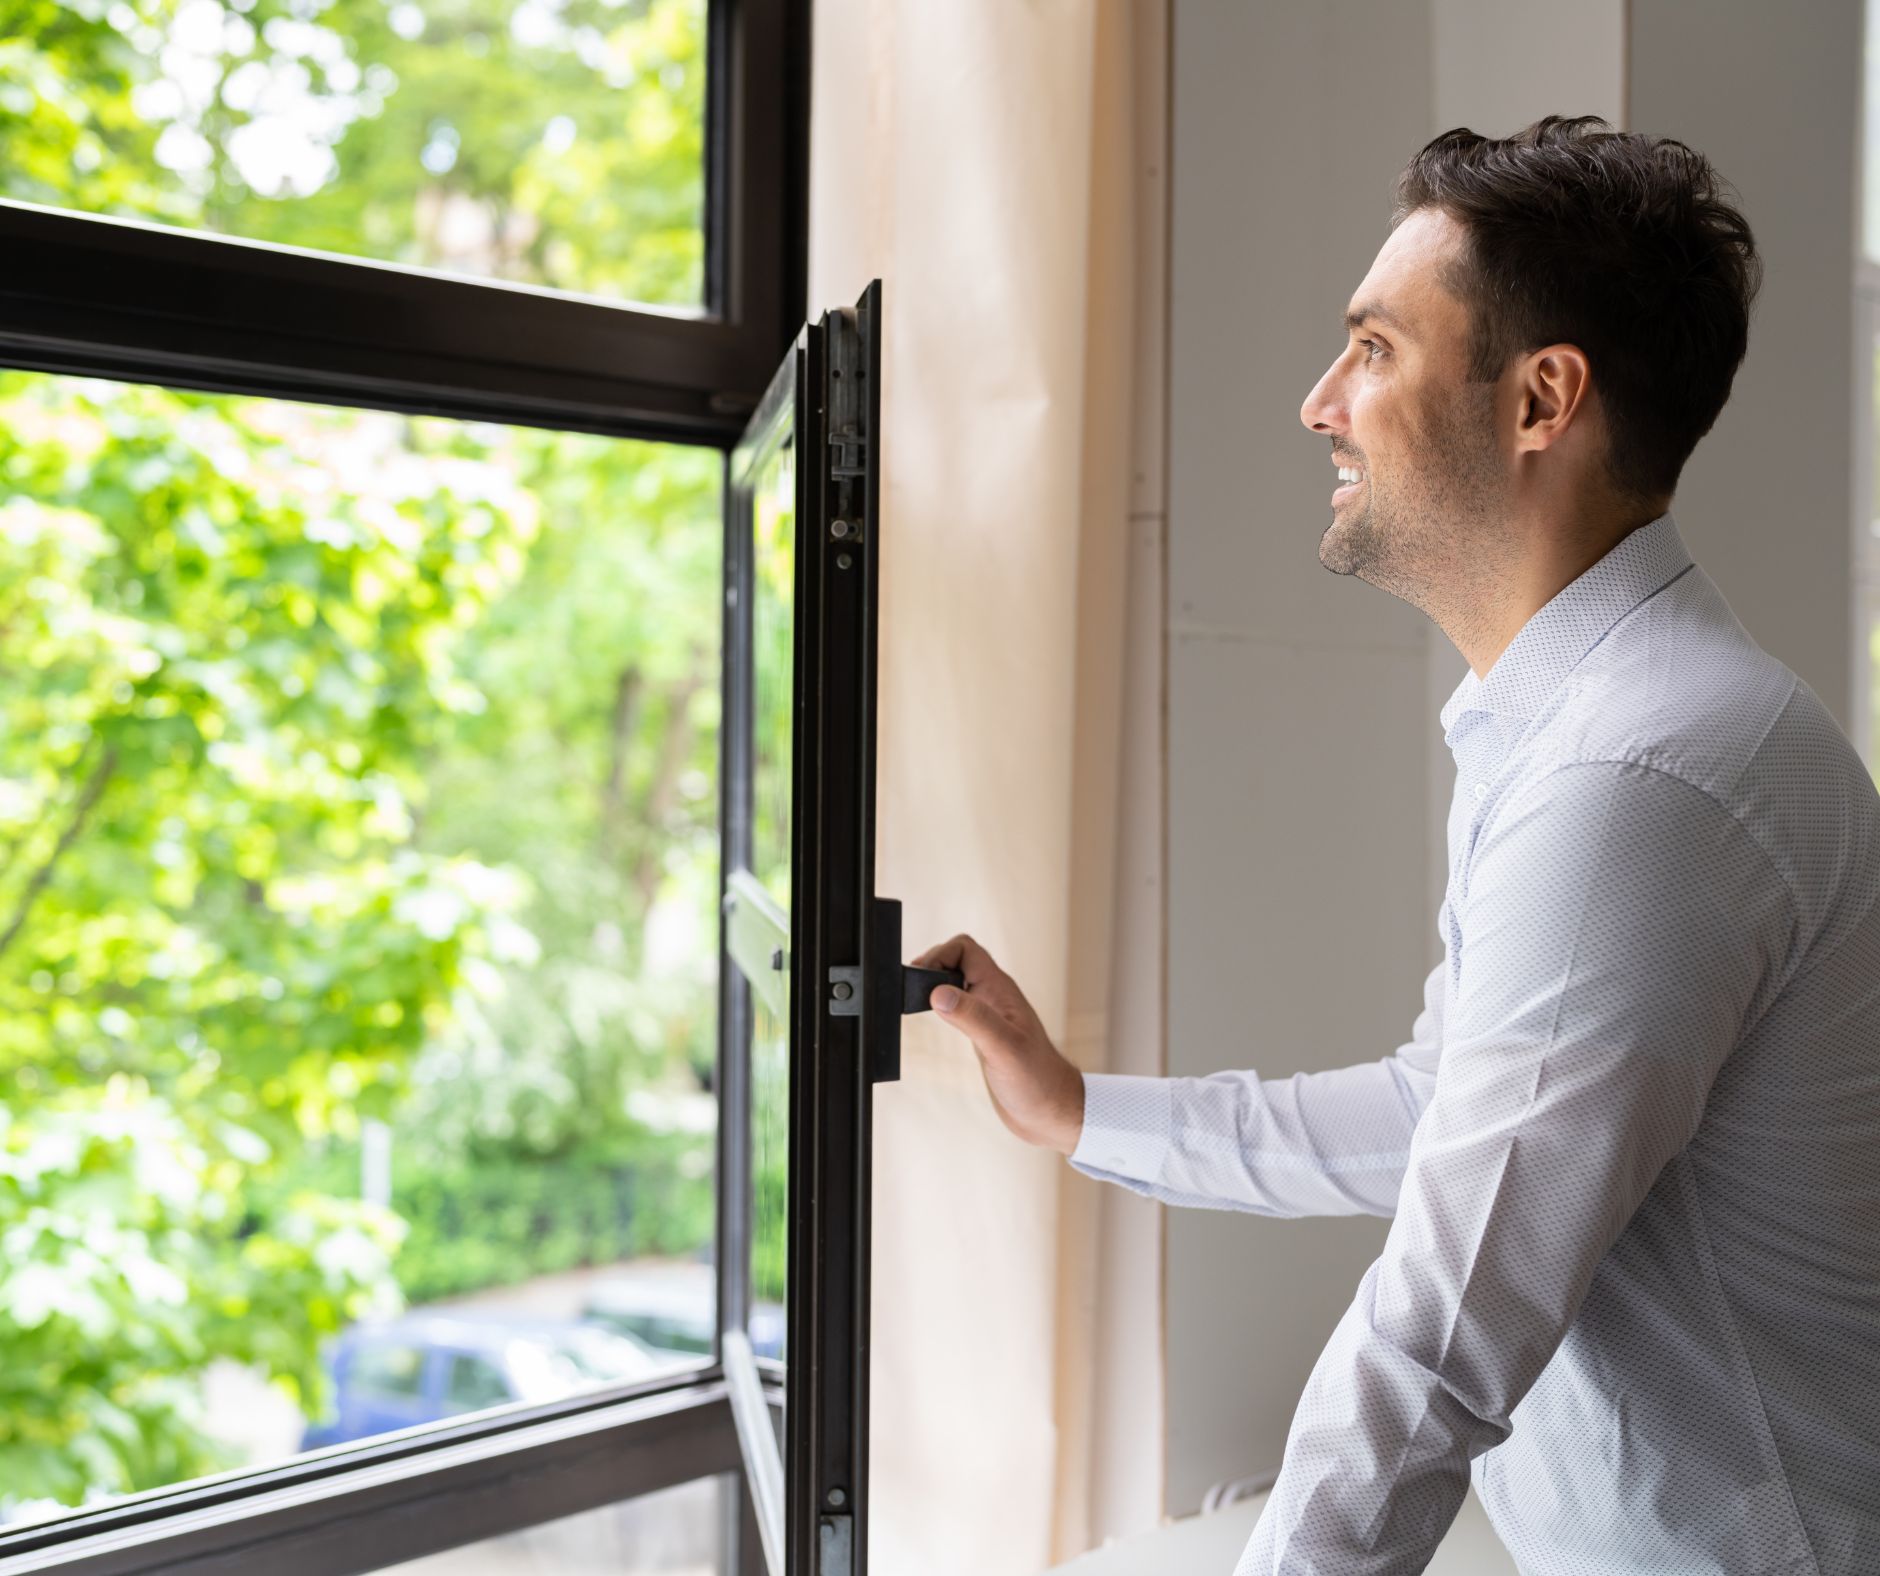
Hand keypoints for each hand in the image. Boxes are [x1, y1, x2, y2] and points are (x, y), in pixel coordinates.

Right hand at [912, 933, 1085, 1155]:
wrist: (1052, 1112)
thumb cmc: (1037, 1081)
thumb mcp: (1002, 1048)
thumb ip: (973, 1018)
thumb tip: (937, 993)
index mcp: (1000, 991)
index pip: (966, 950)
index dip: (939, 954)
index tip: (921, 978)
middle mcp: (994, 998)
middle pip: (958, 960)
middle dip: (933, 966)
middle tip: (911, 990)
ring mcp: (990, 1016)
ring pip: (958, 983)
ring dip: (936, 985)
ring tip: (915, 1000)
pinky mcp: (985, 1035)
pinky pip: (960, 1008)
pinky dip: (942, 1007)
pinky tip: (934, 1020)